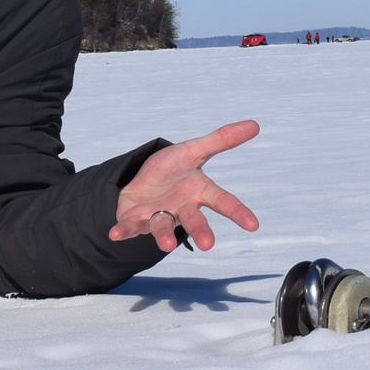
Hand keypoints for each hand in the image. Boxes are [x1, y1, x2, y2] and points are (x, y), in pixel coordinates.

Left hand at [109, 120, 261, 251]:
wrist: (140, 184)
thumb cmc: (171, 170)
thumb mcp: (194, 150)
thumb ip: (221, 140)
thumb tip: (255, 124)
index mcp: (198, 192)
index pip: (221, 200)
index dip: (238, 212)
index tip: (254, 225)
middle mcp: (181, 208)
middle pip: (193, 220)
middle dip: (200, 231)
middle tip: (208, 244)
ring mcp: (158, 215)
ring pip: (163, 227)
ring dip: (164, 236)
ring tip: (166, 245)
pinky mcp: (135, 220)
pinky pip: (129, 226)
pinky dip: (123, 230)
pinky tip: (115, 234)